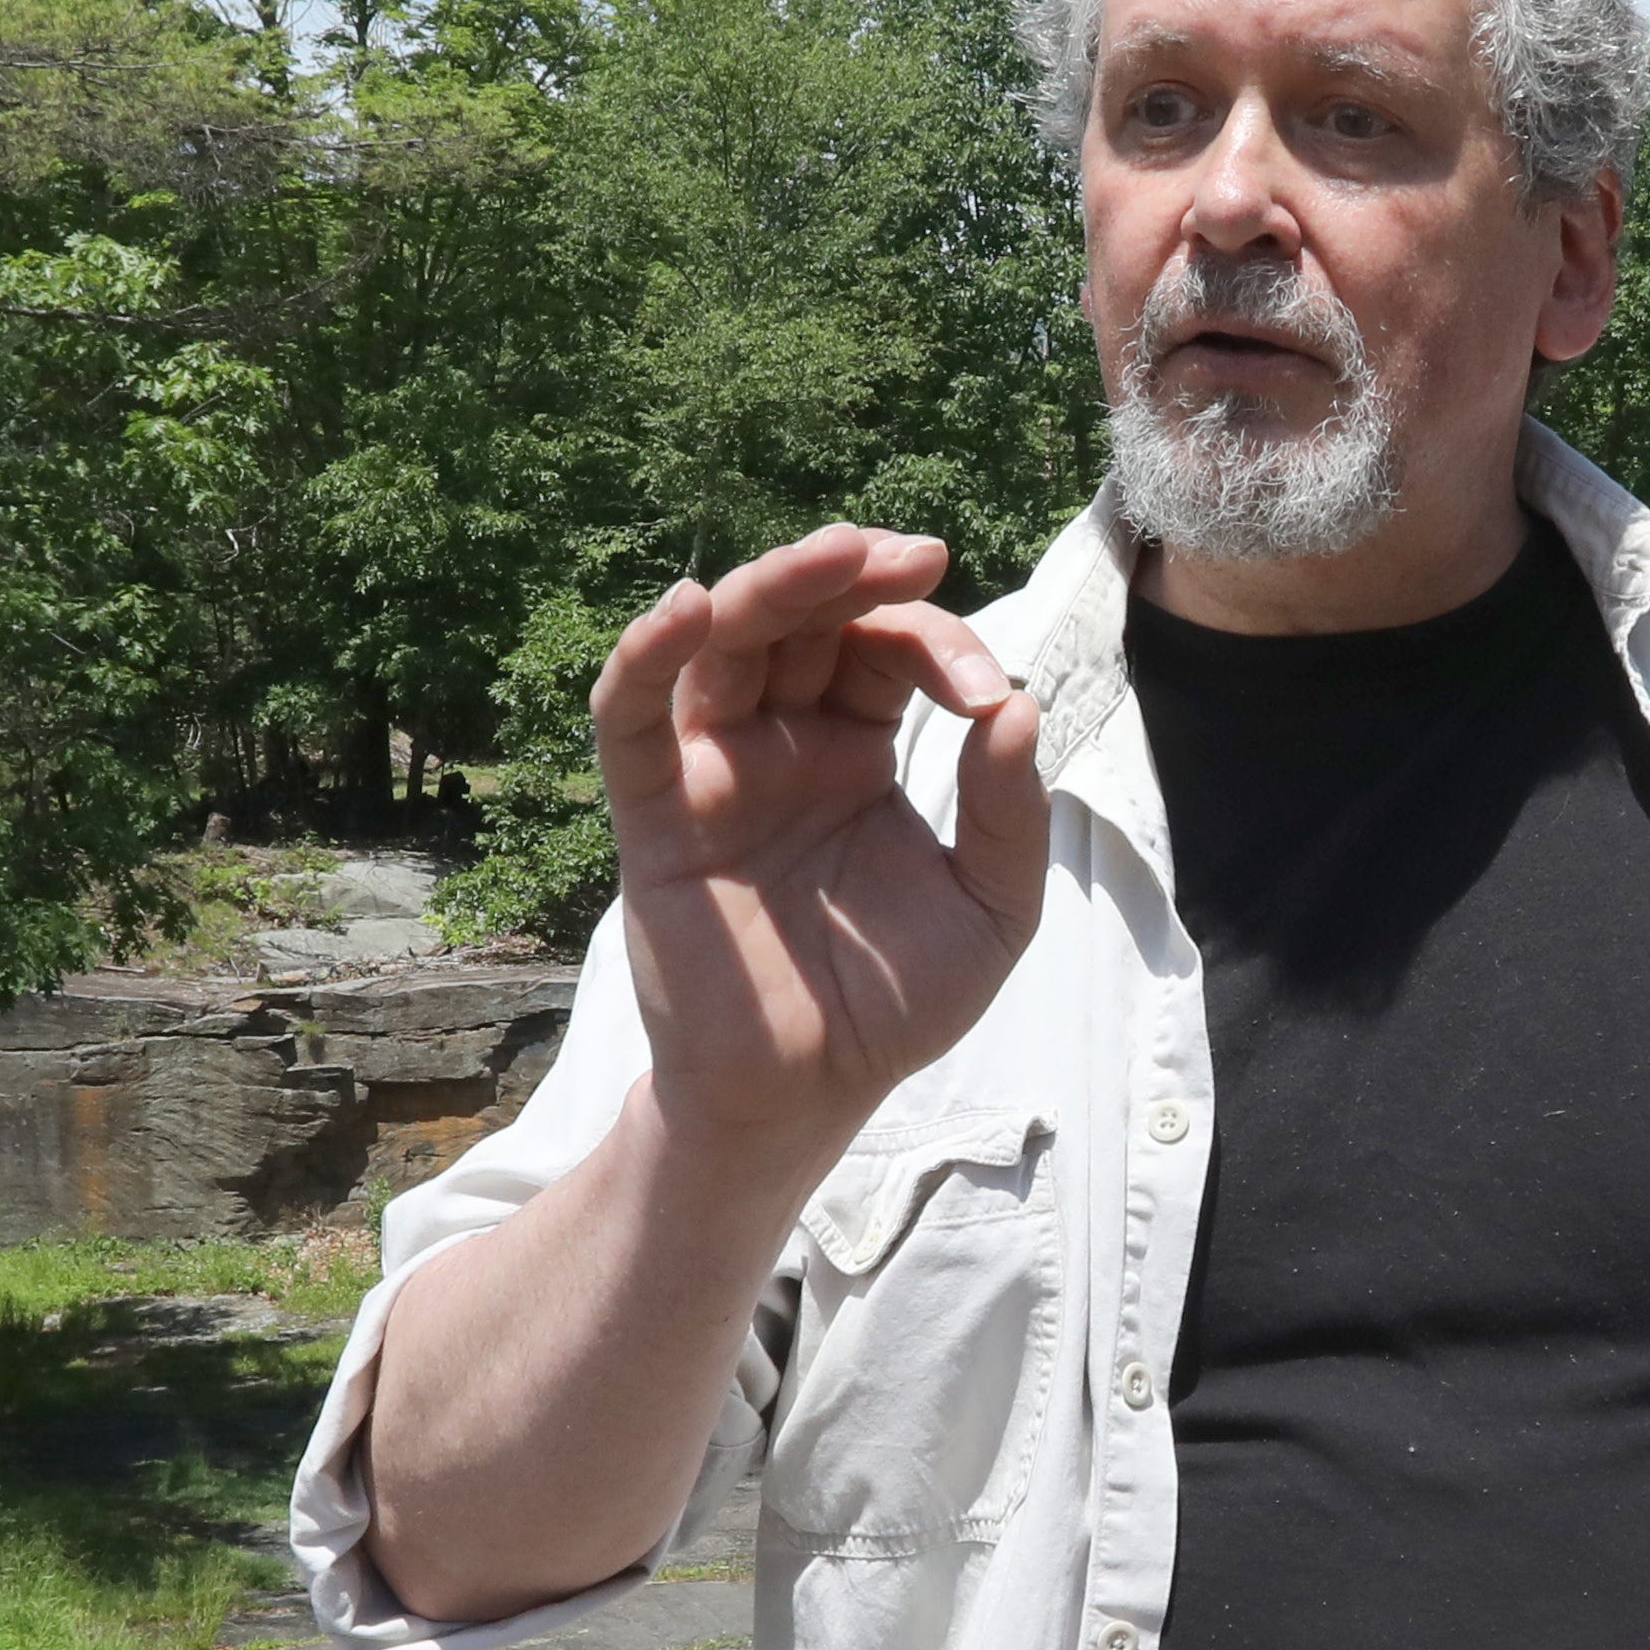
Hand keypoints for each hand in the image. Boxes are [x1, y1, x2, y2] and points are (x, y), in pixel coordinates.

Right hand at [594, 525, 1049, 1164]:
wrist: (806, 1096)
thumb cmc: (893, 1005)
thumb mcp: (990, 909)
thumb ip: (1009, 815)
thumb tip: (1018, 708)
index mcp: (856, 749)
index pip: (887, 651)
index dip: (939, 645)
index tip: (989, 694)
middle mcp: (780, 743)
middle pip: (802, 620)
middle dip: (854, 575)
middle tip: (913, 554)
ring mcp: (713, 772)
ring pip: (724, 644)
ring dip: (772, 586)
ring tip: (832, 553)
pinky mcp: (656, 816)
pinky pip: (631, 719)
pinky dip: (647, 655)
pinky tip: (688, 607)